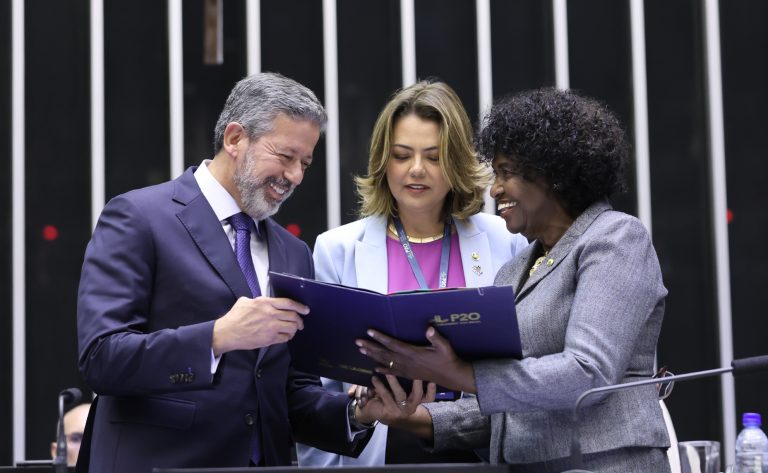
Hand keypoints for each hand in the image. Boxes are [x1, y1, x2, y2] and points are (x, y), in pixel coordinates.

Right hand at [212, 296, 307, 354]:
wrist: (228, 333)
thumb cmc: (234, 317)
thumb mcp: (245, 301)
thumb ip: (258, 300)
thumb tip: (265, 301)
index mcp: (265, 303)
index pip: (288, 303)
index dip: (300, 306)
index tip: (306, 309)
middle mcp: (270, 314)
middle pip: (293, 316)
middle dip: (300, 320)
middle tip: (301, 323)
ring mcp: (271, 327)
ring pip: (291, 327)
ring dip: (294, 329)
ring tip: (293, 330)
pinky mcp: (269, 339)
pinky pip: (285, 338)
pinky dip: (287, 337)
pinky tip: (285, 336)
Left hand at [355, 375, 435, 430]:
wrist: (375, 412)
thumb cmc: (390, 396)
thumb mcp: (400, 389)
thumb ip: (406, 380)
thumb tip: (409, 360)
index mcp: (416, 400)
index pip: (429, 397)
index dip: (432, 390)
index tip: (432, 380)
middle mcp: (411, 406)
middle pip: (417, 395)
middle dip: (417, 383)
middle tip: (414, 370)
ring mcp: (400, 410)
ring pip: (400, 394)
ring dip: (394, 381)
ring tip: (388, 372)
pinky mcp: (389, 411)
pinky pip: (385, 396)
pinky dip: (380, 386)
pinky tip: (374, 378)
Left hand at [356, 327, 476, 393]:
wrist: (451, 376)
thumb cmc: (448, 358)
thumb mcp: (445, 346)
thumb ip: (436, 338)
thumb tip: (429, 328)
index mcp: (412, 353)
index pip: (393, 344)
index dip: (380, 337)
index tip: (369, 331)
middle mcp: (407, 362)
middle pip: (384, 353)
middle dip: (370, 347)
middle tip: (357, 342)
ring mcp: (407, 370)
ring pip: (386, 362)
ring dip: (373, 356)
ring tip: (361, 351)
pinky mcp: (409, 375)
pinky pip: (393, 372)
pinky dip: (383, 370)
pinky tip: (374, 369)